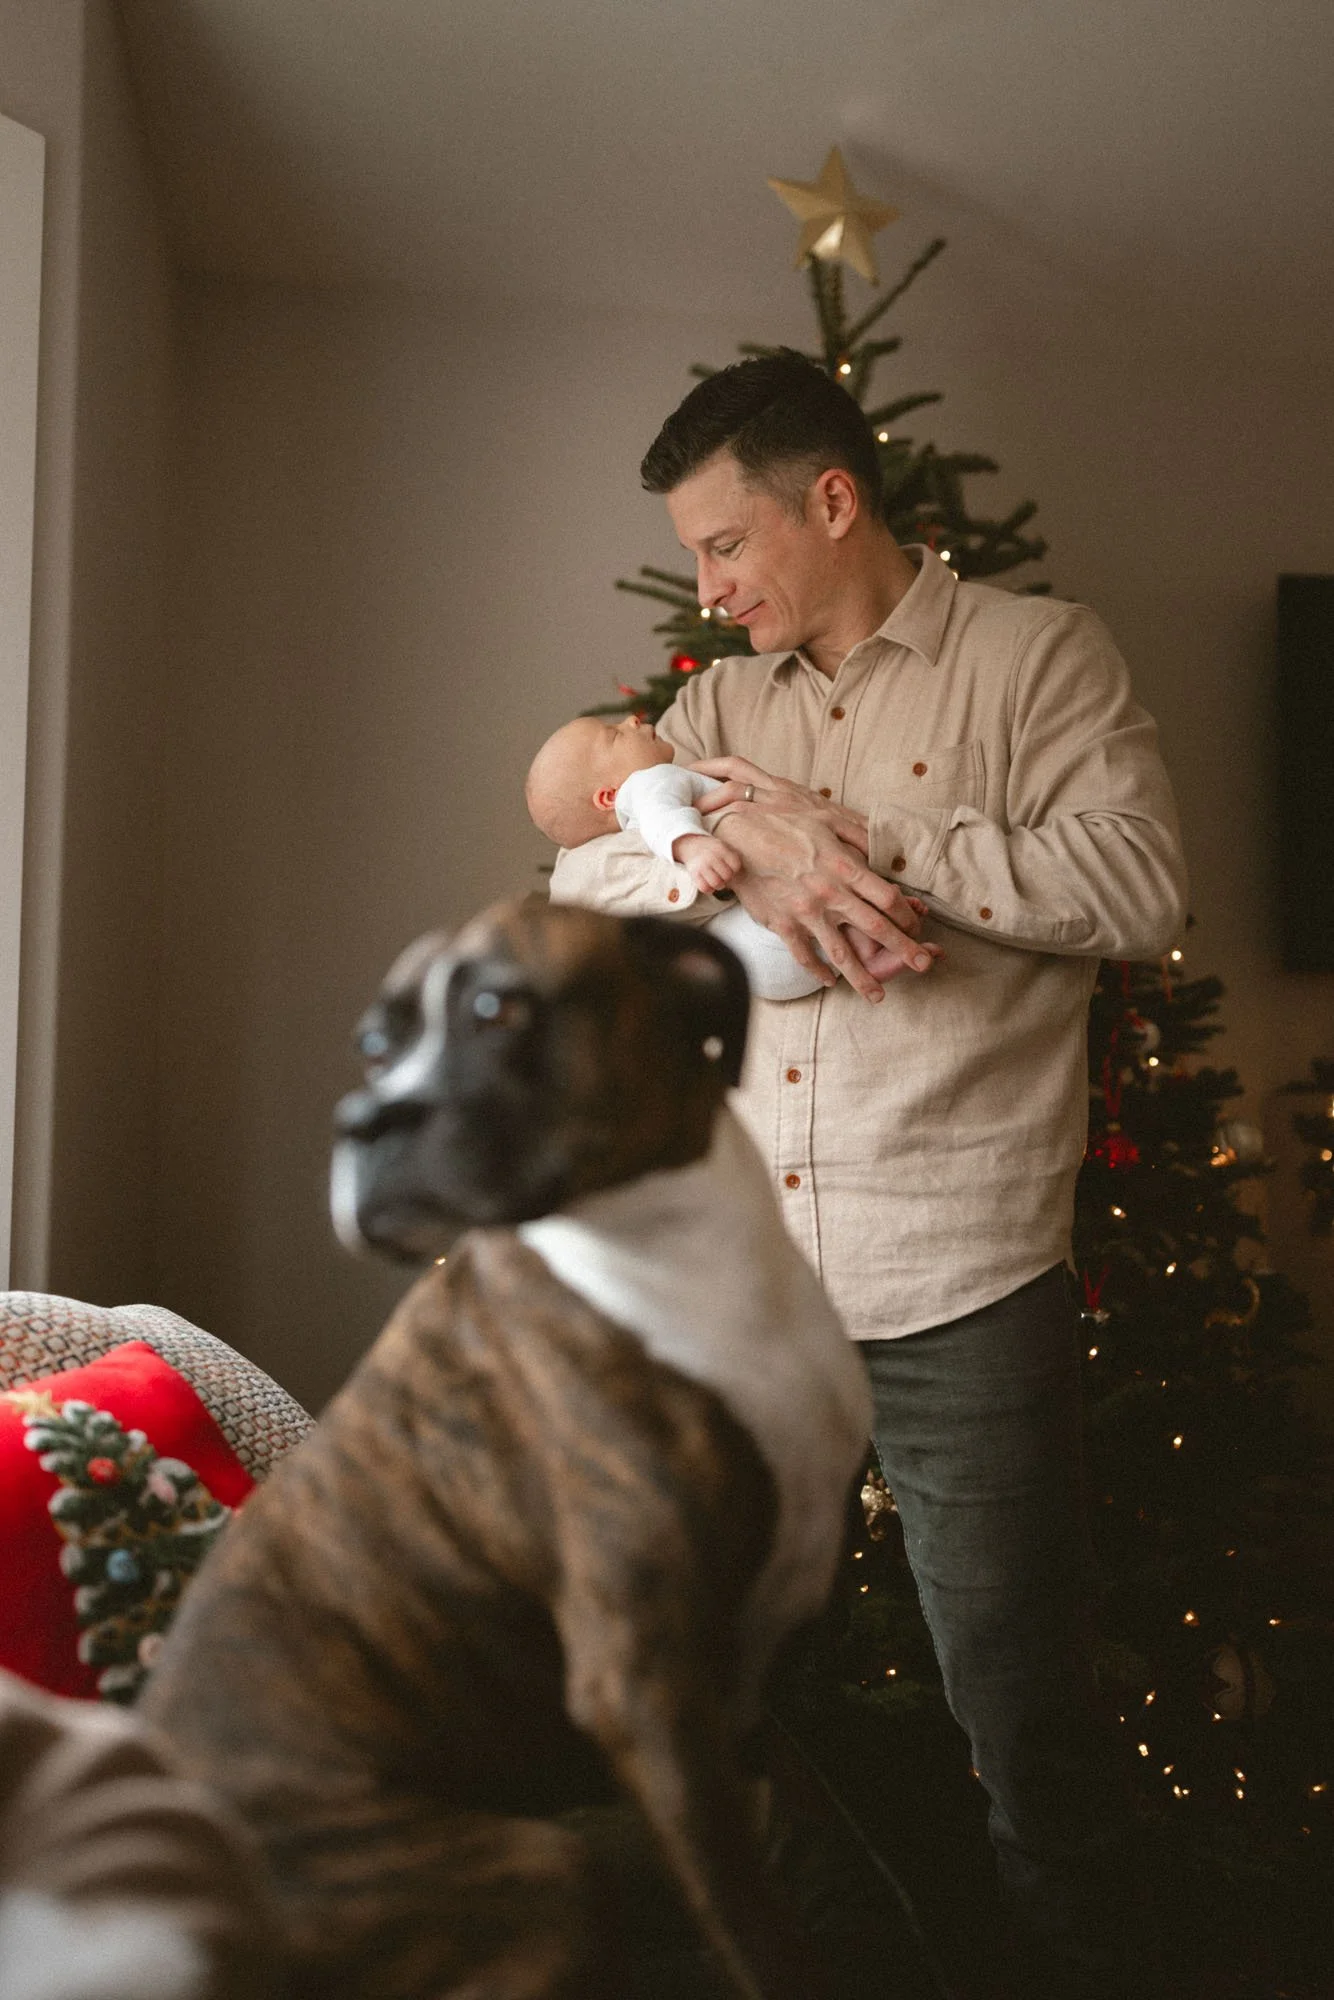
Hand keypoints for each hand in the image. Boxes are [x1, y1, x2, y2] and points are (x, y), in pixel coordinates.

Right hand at [673, 831, 740, 894]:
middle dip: (727, 877)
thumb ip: (732, 857)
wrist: (691, 846)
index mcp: (720, 848)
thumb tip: (738, 874)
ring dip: (720, 885)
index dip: (735, 870)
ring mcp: (702, 865)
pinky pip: (705, 888)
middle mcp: (711, 856)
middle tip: (723, 874)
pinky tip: (710, 884)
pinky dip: (709, 889)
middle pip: (727, 875)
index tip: (730, 867)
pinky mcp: (694, 874)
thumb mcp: (723, 847)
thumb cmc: (713, 850)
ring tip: (718, 880)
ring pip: (717, 883)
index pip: (735, 865)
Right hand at [687, 758, 941, 1001]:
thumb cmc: (783, 822)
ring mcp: (805, 913)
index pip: (888, 897)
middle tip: (924, 966)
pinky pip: (804, 956)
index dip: (907, 915)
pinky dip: (818, 972)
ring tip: (878, 996)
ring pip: (842, 953)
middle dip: (904, 950)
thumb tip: (884, 849)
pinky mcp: (782, 924)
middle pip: (876, 928)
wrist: (736, 837)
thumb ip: (859, 835)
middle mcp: (829, 894)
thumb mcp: (827, 817)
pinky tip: (830, 981)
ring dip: (863, 977)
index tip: (917, 925)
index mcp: (844, 866)